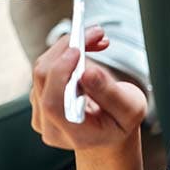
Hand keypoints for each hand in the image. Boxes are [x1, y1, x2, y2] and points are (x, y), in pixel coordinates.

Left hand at [30, 26, 147, 150]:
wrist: (106, 136)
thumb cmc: (120, 124)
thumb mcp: (130, 110)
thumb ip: (110, 93)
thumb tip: (87, 71)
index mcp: (74, 134)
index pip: (53, 103)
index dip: (60, 72)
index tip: (78, 50)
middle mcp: (50, 127)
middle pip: (43, 80)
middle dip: (67, 49)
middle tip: (95, 33)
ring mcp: (40, 114)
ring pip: (42, 71)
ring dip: (67, 48)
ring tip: (96, 39)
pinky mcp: (38, 99)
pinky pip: (44, 70)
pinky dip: (63, 54)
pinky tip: (84, 50)